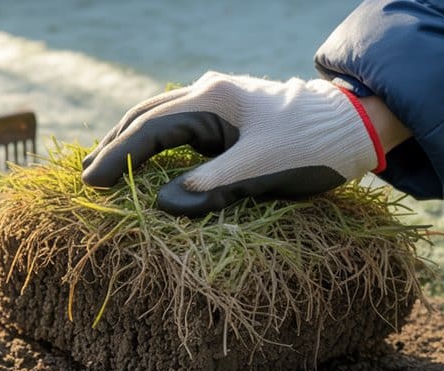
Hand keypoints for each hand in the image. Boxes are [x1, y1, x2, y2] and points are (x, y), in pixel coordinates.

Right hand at [81, 72, 385, 216]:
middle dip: (115, 146)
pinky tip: (146, 160)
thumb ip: (209, 187)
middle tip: (86, 178)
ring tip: (104, 168)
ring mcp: (220, 100)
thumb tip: (159, 205)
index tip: (90, 185)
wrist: (357, 125)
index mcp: (213, 100)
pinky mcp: (231, 114)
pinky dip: (156, 144)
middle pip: (146, 116)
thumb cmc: (312, 147)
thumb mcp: (261, 171)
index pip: (149, 130)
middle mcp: (210, 92)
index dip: (116, 158)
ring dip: (132, 143)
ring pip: (161, 118)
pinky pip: (180, 127)